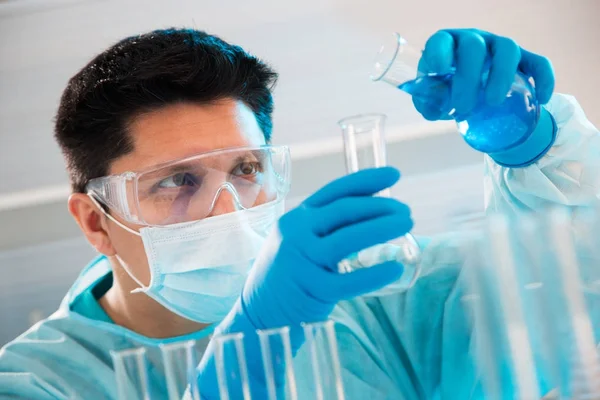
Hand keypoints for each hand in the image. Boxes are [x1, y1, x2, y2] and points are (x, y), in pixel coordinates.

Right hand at [196, 167, 413, 398]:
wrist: (260, 311)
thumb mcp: (298, 240)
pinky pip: (348, 281)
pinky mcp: (310, 290)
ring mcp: (301, 261)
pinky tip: (395, 268)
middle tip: (406, 211)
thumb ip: (324, 226)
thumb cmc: (288, 273)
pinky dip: (375, 274)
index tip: (394, 175)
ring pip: (348, 239)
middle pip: (345, 211)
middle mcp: (296, 233)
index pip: (335, 191)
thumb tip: (374, 212)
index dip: (366, 180)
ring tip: (407, 226)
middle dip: (381, 207)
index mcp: (296, 217)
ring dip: (382, 228)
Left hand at [414, 29, 554, 120]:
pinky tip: (541, 99)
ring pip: (507, 49)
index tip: (439, 71)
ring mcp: (498, 47)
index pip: (441, 41)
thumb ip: (429, 102)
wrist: (471, 91)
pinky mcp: (522, 58)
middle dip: (468, 77)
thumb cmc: (447, 91)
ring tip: (493, 103)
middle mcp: (473, 40)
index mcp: (447, 46)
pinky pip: (538, 62)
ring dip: (501, 76)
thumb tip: (434, 107)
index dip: (439, 53)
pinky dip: (543, 79)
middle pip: (474, 47)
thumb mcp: (433, 98)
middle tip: (463, 107)